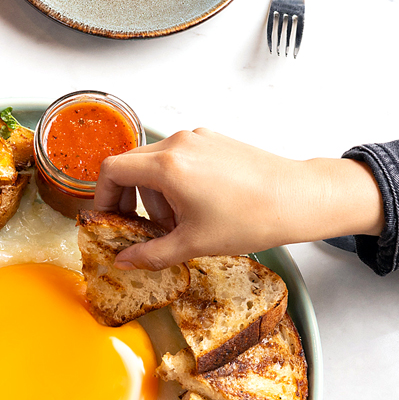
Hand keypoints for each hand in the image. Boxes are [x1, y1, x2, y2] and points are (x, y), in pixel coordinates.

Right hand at [91, 129, 384, 269]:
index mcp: (167, 166)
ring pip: (155, 162)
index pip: (112, 170)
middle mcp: (179, 143)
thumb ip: (150, 254)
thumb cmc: (250, 218)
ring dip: (154, 192)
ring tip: (177, 222)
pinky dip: (175, 181)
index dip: (101, 196)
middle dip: (129, 197)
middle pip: (131, 164)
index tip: (108, 217)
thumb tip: (124, 261)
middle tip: (142, 227)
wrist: (296, 199)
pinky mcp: (214, 140)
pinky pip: (179, 157)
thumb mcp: (192, 244)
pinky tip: (196, 206)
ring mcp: (198, 138)